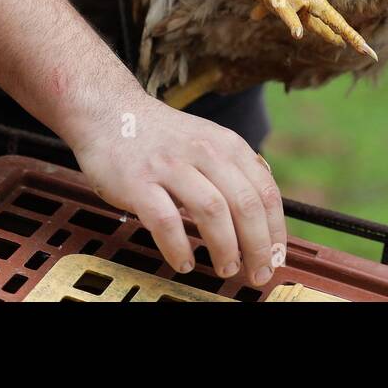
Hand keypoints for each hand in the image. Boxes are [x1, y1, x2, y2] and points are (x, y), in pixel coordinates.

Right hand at [69, 96, 286, 284]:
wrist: (110, 114)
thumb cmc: (162, 137)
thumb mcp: (209, 140)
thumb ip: (236, 169)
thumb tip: (265, 209)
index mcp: (227, 145)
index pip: (265, 191)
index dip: (276, 229)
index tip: (277, 256)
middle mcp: (204, 152)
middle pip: (245, 204)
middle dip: (257, 246)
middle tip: (257, 273)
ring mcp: (171, 166)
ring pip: (212, 212)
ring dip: (225, 248)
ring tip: (226, 269)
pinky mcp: (138, 183)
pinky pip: (165, 221)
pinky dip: (178, 248)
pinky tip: (184, 262)